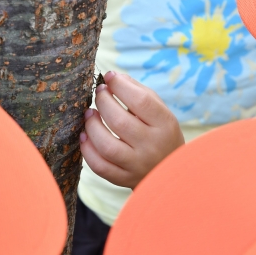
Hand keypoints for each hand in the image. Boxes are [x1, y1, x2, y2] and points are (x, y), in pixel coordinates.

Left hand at [80, 71, 184, 188]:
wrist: (170, 170)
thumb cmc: (161, 134)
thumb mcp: (160, 112)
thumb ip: (139, 92)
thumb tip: (113, 77)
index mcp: (165, 125)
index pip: (140, 101)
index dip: (120, 86)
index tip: (109, 77)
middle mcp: (151, 146)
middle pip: (119, 121)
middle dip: (103, 102)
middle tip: (99, 93)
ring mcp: (137, 165)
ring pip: (106, 145)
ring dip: (92, 125)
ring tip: (89, 114)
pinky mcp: (124, 178)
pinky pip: (100, 166)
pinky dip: (87, 150)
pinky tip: (85, 136)